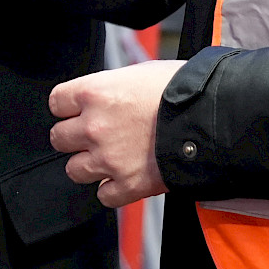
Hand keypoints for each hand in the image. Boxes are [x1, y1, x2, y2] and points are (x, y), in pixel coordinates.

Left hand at [48, 59, 183, 207]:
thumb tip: (108, 93)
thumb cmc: (183, 90)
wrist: (211, 118)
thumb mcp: (141, 73)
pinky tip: (126, 177)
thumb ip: (114, 86)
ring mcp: (108, 159)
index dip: (69, 107)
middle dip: (75, 137)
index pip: (57, 102)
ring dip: (90, 165)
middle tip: (95, 135)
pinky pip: (103, 196)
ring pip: (74, 169)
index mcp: (95, 93)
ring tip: (111, 157)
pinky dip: (113, 190)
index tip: (77, 110)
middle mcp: (94, 126)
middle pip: (59, 138)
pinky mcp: (127, 185)